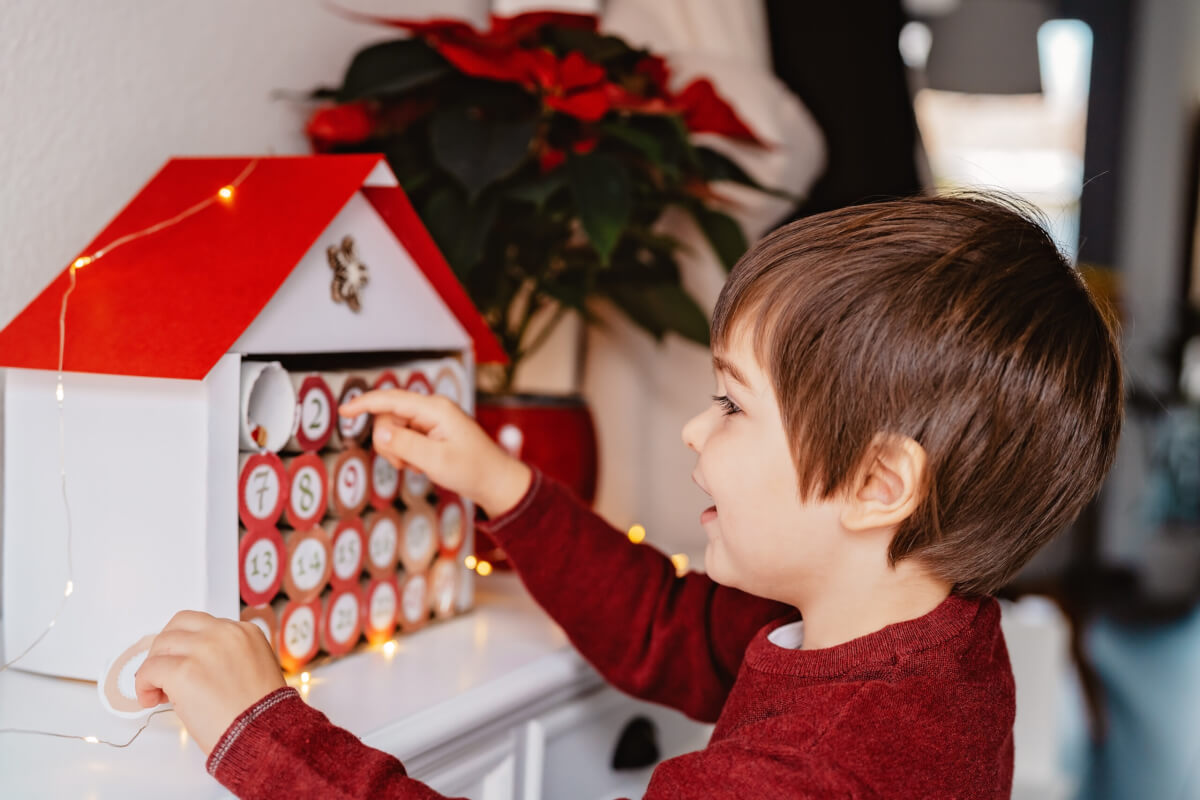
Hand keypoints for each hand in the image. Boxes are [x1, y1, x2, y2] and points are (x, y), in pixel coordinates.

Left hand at [135, 611, 286, 754]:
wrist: (263, 734)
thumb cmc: (261, 714)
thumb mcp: (256, 669)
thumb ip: (230, 657)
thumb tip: (196, 666)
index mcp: (245, 632)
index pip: (204, 625)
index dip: (189, 646)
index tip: (184, 663)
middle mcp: (225, 633)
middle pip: (179, 625)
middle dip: (167, 648)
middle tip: (164, 674)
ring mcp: (203, 649)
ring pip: (161, 644)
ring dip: (154, 666)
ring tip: (157, 690)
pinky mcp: (183, 671)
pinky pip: (149, 669)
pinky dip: (143, 684)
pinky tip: (151, 699)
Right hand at [340, 389, 531, 517]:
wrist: (495, 481)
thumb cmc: (473, 470)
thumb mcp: (436, 461)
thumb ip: (405, 445)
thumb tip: (379, 432)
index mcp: (435, 409)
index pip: (392, 400)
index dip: (365, 404)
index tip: (344, 411)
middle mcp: (432, 409)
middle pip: (389, 418)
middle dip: (389, 443)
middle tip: (406, 464)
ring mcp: (432, 421)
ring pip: (394, 430)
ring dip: (398, 451)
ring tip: (418, 466)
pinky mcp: (431, 432)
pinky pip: (405, 439)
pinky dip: (407, 454)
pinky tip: (423, 465)